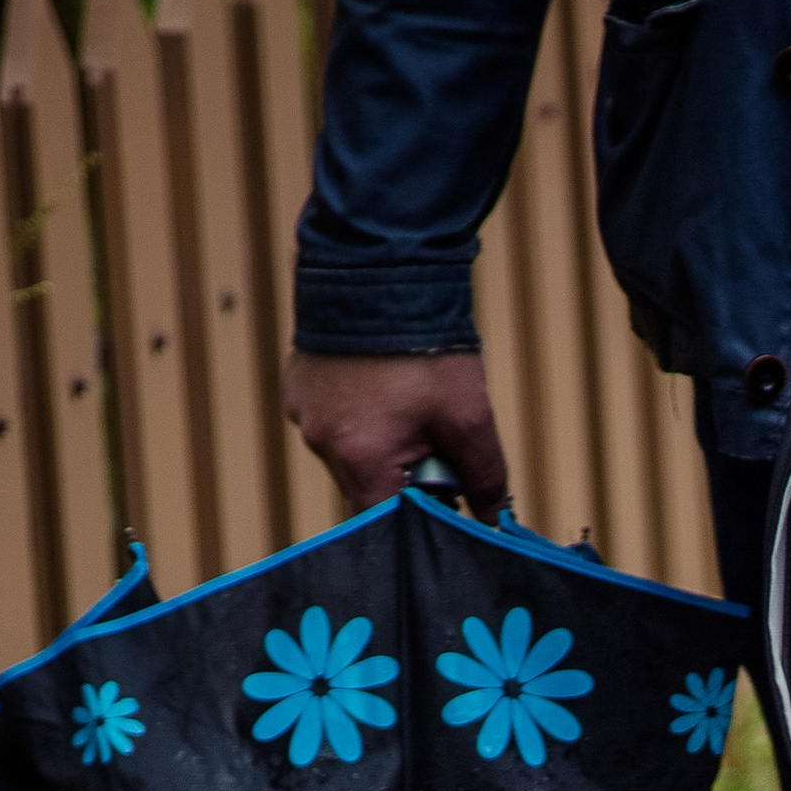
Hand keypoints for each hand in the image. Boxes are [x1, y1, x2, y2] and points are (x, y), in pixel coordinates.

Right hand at [282, 349, 509, 513]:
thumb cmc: (426, 346)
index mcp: (359, 460)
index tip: (445, 492)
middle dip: (404, 473)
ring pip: (351, 454)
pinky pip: (333, 420)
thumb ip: (486, 477)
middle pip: (368, 489)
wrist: (379, 267)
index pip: (385, 522)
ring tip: (407, 399)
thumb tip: (492, 520)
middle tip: (433, 434)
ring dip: (381, 443)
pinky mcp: (299, 386)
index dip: (418, 517)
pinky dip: (359, 415)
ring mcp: (304, 413)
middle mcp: (321, 444)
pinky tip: (381, 384)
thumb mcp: (470, 416)